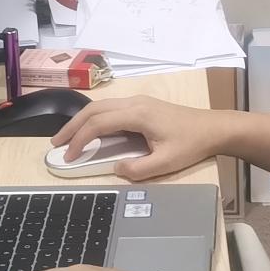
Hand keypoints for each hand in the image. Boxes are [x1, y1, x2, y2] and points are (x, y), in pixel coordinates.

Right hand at [50, 95, 225, 181]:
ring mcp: (138, 102)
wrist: (214, 128)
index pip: (98, 124)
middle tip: (55, 145)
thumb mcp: (166, 163)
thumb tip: (114, 169)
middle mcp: (134, 103)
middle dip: (72, 126)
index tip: (69, 157)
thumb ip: (137, 169)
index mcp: (137, 114)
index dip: (80, 140)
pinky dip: (95, 119)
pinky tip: (90, 131)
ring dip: (82, 121)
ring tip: (67, 138)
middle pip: (94, 110)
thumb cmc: (191, 144)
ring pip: (101, 106)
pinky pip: (111, 109)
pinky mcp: (142, 106)